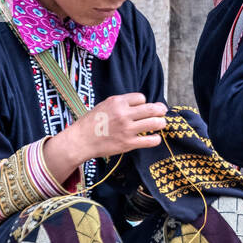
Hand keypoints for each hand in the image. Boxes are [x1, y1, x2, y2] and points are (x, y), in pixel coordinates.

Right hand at [44, 93, 166, 182]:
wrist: (80, 140)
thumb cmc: (92, 123)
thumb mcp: (104, 105)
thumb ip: (121, 103)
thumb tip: (141, 103)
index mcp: (117, 102)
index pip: (141, 98)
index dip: (144, 102)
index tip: (142, 108)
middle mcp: (123, 114)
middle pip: (152, 109)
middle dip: (160, 110)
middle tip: (162, 111)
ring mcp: (127, 129)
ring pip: (155, 123)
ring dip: (161, 123)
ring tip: (160, 123)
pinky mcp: (128, 143)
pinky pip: (150, 140)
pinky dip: (156, 139)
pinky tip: (154, 138)